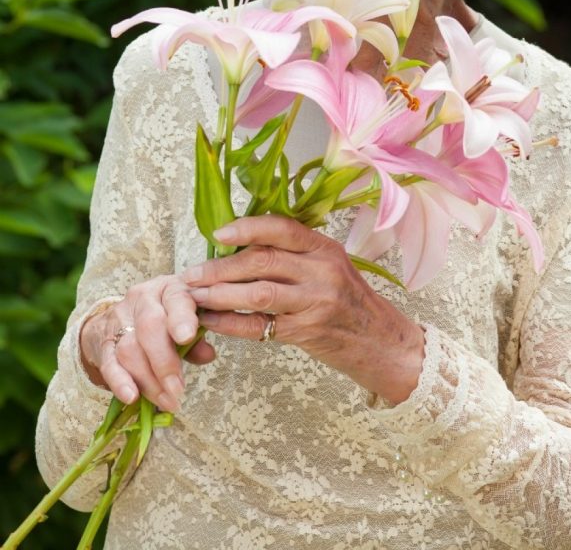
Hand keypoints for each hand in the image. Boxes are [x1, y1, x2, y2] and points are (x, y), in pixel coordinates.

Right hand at [79, 276, 215, 410]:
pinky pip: (109, 363)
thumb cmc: (166, 317)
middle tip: (178, 390)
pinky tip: (132, 397)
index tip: (187, 337)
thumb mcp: (186, 318)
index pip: (175, 298)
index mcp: (169, 288)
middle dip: (165, 362)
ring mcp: (119, 319)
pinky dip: (120, 381)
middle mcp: (142, 298)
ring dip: (149, 380)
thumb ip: (198, 337)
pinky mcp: (103, 341)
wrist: (122, 316)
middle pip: (150, 327)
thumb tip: (208, 355)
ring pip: (130, 349)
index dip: (181, 318)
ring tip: (167, 400)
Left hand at [182, 216, 424, 404]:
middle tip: (191, 274)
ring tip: (194, 296)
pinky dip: (230, 323)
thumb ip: (296, 255)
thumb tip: (241, 247)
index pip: (281, 228)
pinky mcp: (307, 331)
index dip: (246, 228)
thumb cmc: (348, 300)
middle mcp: (321, 270)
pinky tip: (211, 321)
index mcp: (324, 247)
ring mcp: (316, 301)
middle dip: (220, 267)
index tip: (217, 234)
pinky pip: (259, 326)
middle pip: (263, 260)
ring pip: (258, 292)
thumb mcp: (330, 267)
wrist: (380, 341)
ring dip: (219, 294)